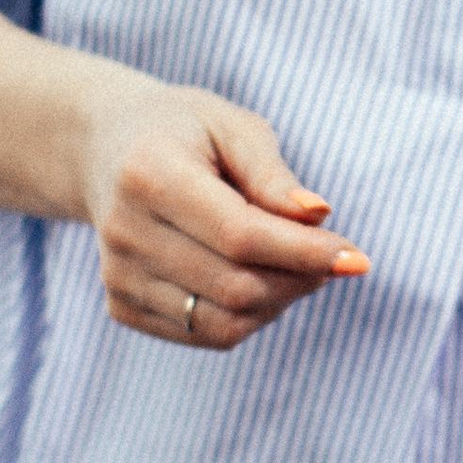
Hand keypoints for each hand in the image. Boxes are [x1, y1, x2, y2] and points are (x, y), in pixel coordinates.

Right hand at [79, 69, 366, 350]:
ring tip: (294, 264)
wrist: (105, 151)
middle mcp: (124, 231)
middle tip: (332, 257)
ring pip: (225, 322)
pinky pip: (206, 335)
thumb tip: (318, 216)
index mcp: (149, 173)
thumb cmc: (186, 131)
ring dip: (279, 301)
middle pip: (236, 286)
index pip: (239, 236)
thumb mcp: (233, 128)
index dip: (305, 253)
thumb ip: (273, 174)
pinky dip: (248, 316)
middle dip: (300, 279)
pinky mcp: (121, 306)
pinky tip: (256, 278)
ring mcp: (117, 276)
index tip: (357, 257)